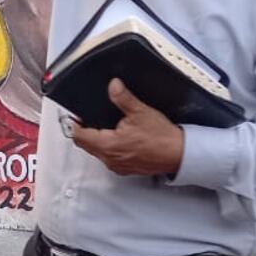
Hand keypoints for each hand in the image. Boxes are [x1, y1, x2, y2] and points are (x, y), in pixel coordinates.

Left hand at [71, 79, 185, 176]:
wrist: (179, 154)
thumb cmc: (162, 137)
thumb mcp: (140, 111)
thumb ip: (123, 97)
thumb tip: (113, 86)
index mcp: (109, 145)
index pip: (80, 137)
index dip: (76, 124)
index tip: (79, 116)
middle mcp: (110, 159)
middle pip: (86, 146)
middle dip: (86, 132)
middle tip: (90, 119)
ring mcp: (118, 166)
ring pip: (98, 153)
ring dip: (98, 141)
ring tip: (106, 128)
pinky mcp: (127, 169)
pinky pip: (110, 159)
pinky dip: (110, 150)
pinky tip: (120, 140)